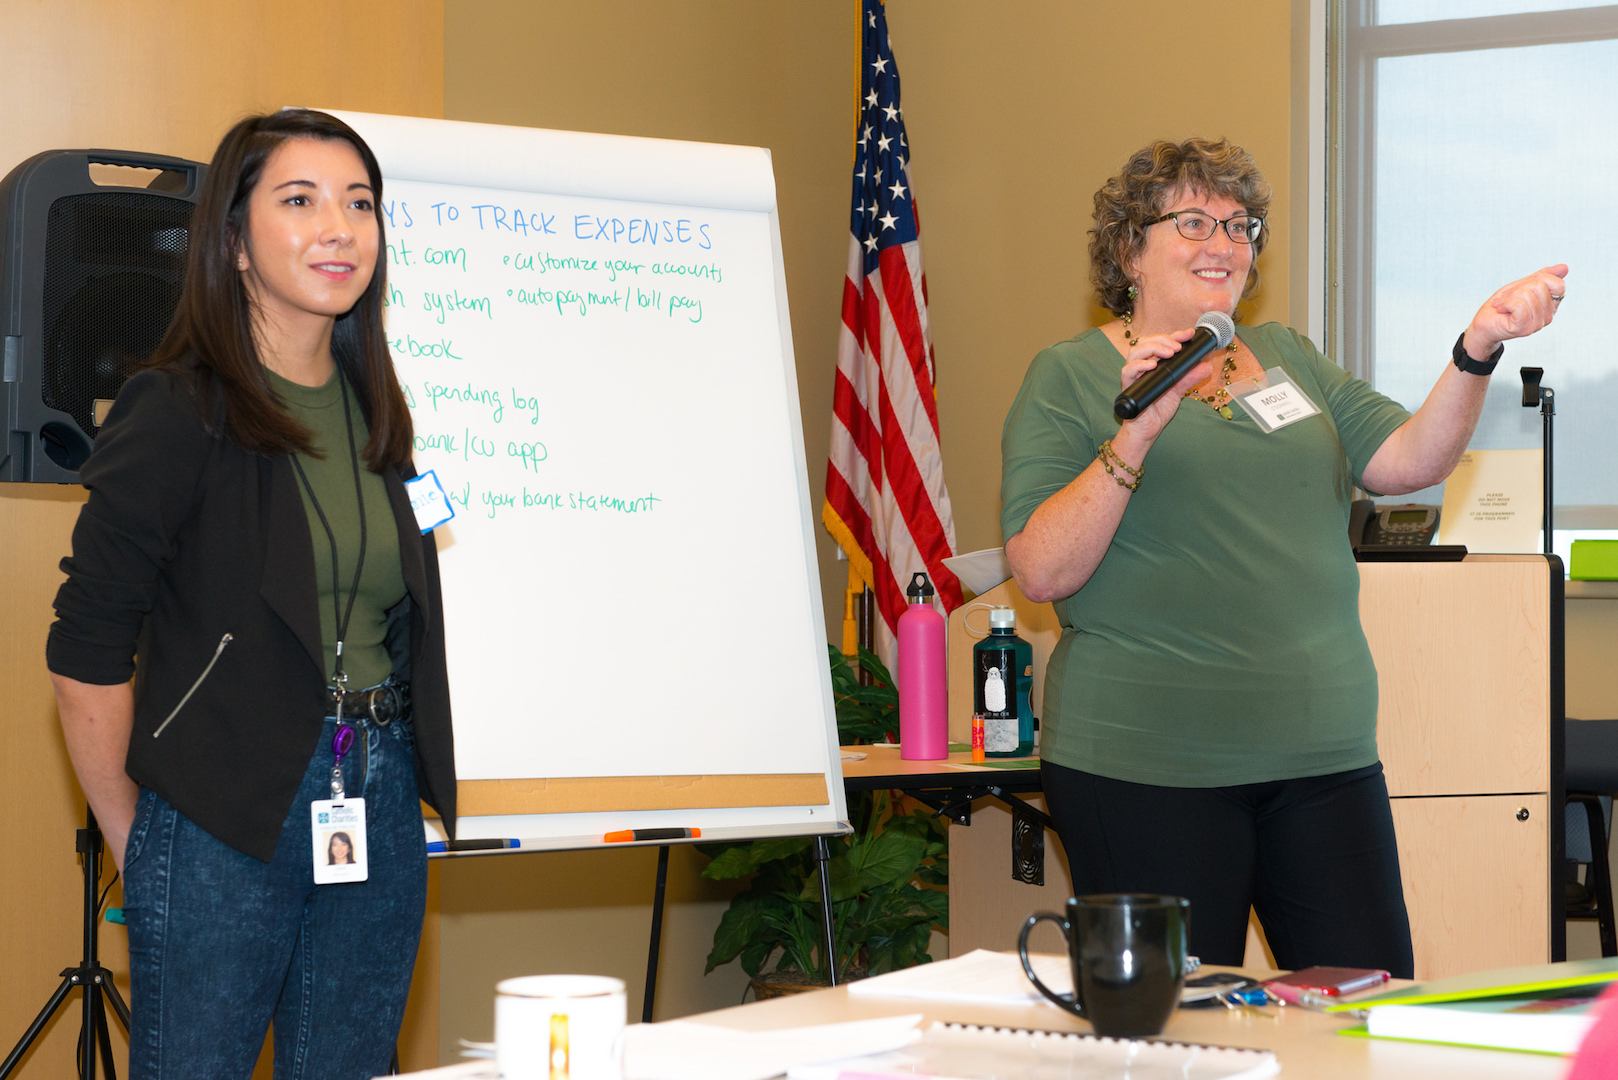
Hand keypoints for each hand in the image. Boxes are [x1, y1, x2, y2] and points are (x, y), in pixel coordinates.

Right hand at [1117, 328, 1211, 444]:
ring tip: (1169, 353)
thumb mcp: (1179, 391)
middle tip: (1179, 346)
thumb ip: (1190, 378)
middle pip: (1146, 341)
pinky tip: (1152, 365)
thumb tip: (1206, 365)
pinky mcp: (1128, 386)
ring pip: (1135, 351)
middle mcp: (1142, 367)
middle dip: (1164, 339)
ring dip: (1153, 348)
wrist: (1148, 430)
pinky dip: (1139, 365)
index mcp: (1153, 364)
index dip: (1174, 335)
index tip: (1189, 333)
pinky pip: (1127, 371)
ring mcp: (1134, 376)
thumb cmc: (1158, 409)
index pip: (1161, 342)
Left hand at [1462, 264, 1567, 360]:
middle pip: (1540, 286)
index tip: (1522, 288)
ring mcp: (1538, 324)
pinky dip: (1506, 303)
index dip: (1538, 280)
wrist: (1483, 324)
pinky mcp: (1524, 328)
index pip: (1558, 284)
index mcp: (1551, 306)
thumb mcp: (1522, 286)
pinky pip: (1519, 304)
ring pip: (1528, 294)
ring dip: (1509, 297)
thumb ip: (1542, 276)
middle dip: (1519, 288)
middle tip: (1508, 299)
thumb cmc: (1501, 306)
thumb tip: (1564, 267)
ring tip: (1504, 306)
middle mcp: (1548, 316)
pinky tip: (1502, 311)